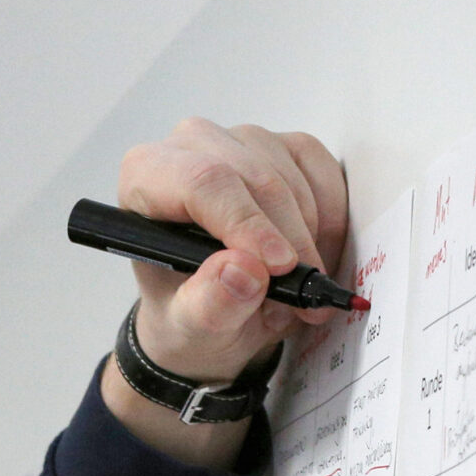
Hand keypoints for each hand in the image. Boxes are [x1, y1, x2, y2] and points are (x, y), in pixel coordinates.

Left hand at [98, 120, 351, 464]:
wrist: (213, 326)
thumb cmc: (190, 323)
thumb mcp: (193, 332)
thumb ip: (210, 305)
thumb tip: (239, 272)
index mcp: (146, 183)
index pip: (200, 181)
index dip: (245, 222)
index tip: (276, 269)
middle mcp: (186, 150)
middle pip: (250, 170)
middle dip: (283, 238)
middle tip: (296, 295)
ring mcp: (237, 143)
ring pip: (289, 168)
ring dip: (307, 233)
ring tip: (295, 290)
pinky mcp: (282, 150)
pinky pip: (321, 169)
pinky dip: (328, 217)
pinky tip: (313, 256)